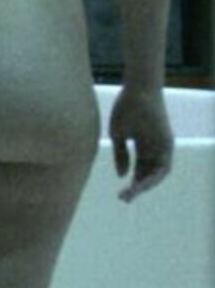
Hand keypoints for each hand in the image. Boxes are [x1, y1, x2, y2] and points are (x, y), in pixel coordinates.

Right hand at [109, 86, 173, 202]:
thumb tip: (123, 175)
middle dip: (137, 187)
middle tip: (125, 198)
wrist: (139, 88)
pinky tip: (142, 183)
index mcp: (141, 144)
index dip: (131, 181)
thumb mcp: (118, 134)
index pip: (138, 169)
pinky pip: (164, 166)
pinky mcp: (168, 143)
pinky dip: (155, 177)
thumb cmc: (126, 107)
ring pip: (156, 172)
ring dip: (145, 185)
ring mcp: (162, 145)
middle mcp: (154, 147)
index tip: (120, 193)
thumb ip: (121, 155)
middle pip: (147, 173)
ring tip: (132, 193)